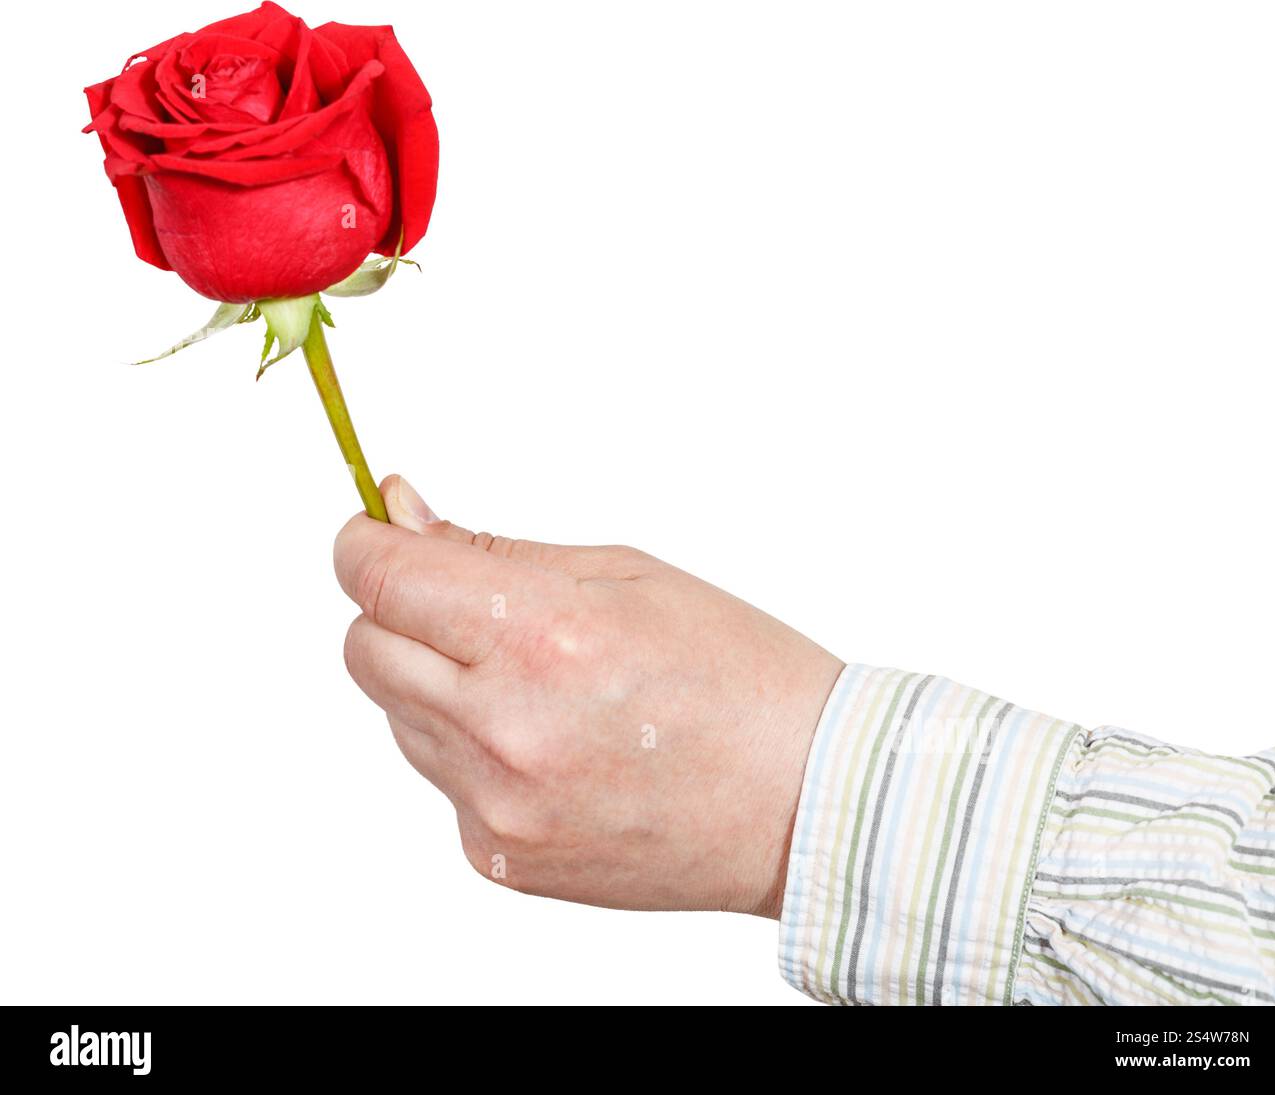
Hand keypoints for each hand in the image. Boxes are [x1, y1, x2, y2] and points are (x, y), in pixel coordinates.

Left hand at [333, 476, 842, 917]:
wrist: (805, 803)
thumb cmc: (739, 677)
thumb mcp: (626, 575)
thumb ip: (493, 552)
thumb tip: (401, 519)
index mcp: (542, 636)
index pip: (382, 579)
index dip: (363, 544)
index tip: (371, 532)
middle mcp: (504, 729)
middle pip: (365, 651)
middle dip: (397, 613)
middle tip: (467, 607)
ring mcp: (498, 807)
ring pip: (400, 717)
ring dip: (440, 685)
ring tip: (541, 686)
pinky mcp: (500, 860)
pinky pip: (445, 782)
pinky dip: (475, 753)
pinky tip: (555, 746)